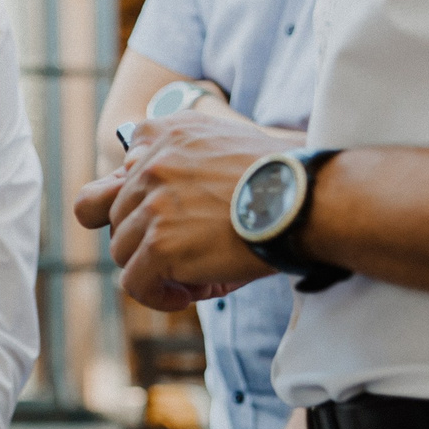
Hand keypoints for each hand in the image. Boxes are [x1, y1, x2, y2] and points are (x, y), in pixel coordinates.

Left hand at [75, 115, 282, 308]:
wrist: (312, 198)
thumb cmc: (283, 177)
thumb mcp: (225, 143)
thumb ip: (180, 157)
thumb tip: (132, 169)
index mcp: (163, 133)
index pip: (118, 173)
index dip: (136, 206)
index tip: (165, 222)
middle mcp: (149, 164)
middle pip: (116, 216)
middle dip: (148, 239)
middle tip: (188, 252)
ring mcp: (151, 205)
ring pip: (122, 250)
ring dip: (154, 268)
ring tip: (195, 275)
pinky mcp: (158, 243)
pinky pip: (135, 282)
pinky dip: (156, 295)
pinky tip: (185, 295)